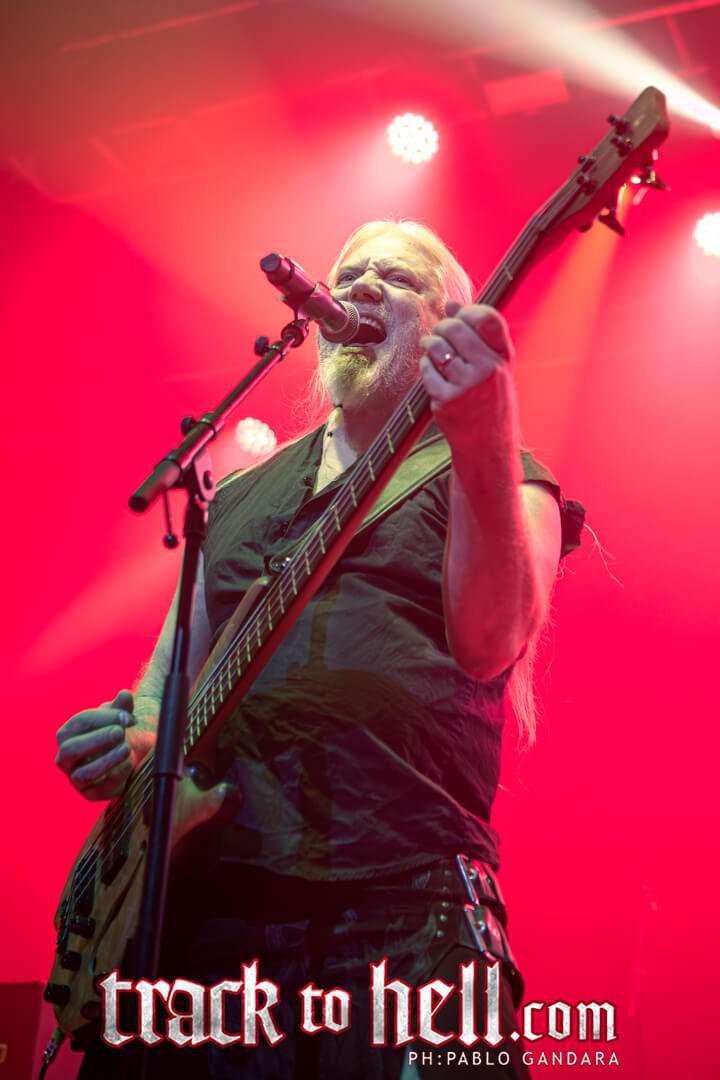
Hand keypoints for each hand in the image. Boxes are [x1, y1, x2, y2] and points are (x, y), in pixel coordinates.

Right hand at [56, 689, 154, 801]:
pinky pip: (98, 790)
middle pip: (71, 750)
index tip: (128, 717)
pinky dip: (115, 776)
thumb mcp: (119, 715)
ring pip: (82, 775)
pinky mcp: (90, 794)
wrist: (126, 752)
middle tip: (120, 732)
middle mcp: (65, 757)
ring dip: (106, 761)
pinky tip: (129, 763)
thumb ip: (122, 706)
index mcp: (68, 733)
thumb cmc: (116, 730)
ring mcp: (75, 777)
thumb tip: (124, 695)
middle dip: (97, 740)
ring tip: (126, 748)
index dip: (105, 718)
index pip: (80, 723)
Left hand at [419, 302, 516, 454]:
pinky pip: (426, 370)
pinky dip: (425, 367)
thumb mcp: (493, 366)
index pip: (488, 318)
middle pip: (456, 328)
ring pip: (437, 347)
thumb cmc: (489, 399)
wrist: (487, 443)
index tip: (458, 316)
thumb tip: (451, 303)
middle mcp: (488, 370)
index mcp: (502, 359)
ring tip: (431, 350)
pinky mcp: (447, 401)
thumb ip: (476, 335)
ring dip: (429, 345)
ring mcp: (467, 386)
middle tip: (438, 333)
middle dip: (441, 327)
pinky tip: (432, 373)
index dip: (468, 311)